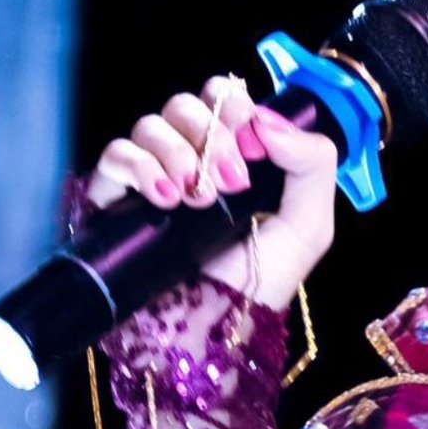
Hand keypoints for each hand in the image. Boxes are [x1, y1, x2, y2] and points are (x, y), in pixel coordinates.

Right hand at [79, 73, 340, 310]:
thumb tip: (266, 118)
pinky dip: (140, 167)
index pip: (224, 99)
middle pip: (186, 104)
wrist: (213, 329)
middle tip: (232, 181)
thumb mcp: (309, 224)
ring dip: (180, 154)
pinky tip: (165, 198)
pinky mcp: (114, 198)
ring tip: (198, 199)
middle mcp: (190, 159)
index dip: (236, 108)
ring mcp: (149, 176)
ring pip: (150, 125)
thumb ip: (312, 162)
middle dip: (212, 135)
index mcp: (233, 156)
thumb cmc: (260, 282)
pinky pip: (115, 156)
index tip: (253, 145)